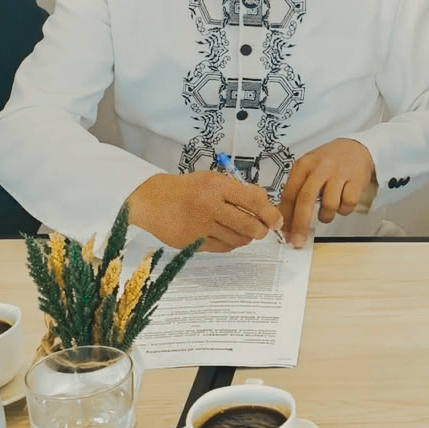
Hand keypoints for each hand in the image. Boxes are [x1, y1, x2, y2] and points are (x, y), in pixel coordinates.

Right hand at [128, 171, 280, 251]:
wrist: (151, 200)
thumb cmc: (185, 188)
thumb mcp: (212, 179)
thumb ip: (238, 190)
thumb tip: (265, 203)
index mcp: (217, 186)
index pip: (254, 200)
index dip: (271, 213)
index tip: (277, 220)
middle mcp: (210, 206)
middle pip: (249, 225)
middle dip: (262, 230)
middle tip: (263, 229)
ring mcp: (201, 227)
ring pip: (238, 239)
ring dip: (247, 237)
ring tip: (244, 230)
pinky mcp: (194, 243)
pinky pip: (224, 248)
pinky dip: (232, 243)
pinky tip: (229, 235)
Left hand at [280, 139, 376, 246]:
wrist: (356, 148)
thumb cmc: (329, 162)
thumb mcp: (308, 170)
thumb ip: (296, 191)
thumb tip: (285, 219)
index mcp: (303, 165)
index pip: (290, 194)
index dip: (286, 216)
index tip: (284, 232)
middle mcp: (320, 167)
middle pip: (305, 200)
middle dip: (300, 225)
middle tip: (298, 241)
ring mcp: (339, 173)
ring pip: (328, 205)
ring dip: (326, 216)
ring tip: (328, 210)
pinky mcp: (356, 180)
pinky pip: (347, 205)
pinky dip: (344, 210)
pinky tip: (342, 201)